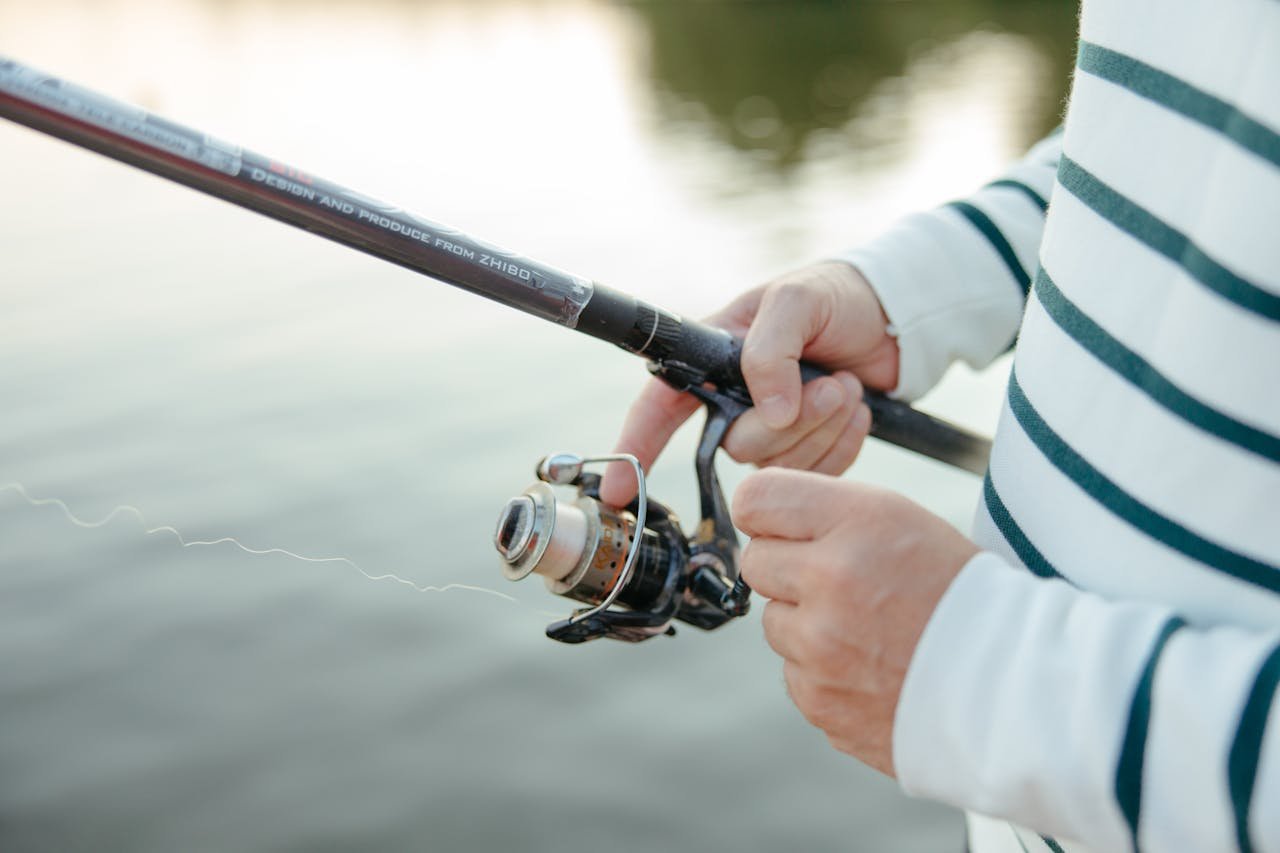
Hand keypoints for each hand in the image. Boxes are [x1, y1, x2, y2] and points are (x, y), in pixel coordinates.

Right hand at [600, 261, 898, 505]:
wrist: (895, 318)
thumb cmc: (836, 296)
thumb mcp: (796, 300)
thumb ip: (770, 351)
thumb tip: (769, 415)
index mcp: (713, 360)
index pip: (660, 408)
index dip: (637, 447)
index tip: (619, 489)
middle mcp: (734, 400)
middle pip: (737, 446)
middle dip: (792, 421)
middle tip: (832, 384)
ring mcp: (772, 430)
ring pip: (778, 465)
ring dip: (825, 426)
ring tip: (847, 388)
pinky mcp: (807, 451)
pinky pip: (815, 475)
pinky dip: (844, 444)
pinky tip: (857, 409)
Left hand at [734, 468, 978, 776]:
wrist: (1015, 686)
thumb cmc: (960, 594)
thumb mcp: (903, 520)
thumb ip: (826, 512)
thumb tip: (758, 515)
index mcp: (857, 521)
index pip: (756, 498)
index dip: (766, 512)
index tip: (781, 525)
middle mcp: (830, 578)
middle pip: (755, 560)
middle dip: (788, 568)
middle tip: (839, 581)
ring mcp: (820, 645)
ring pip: (773, 621)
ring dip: (806, 624)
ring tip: (868, 629)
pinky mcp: (819, 699)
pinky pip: (794, 673)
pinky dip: (823, 672)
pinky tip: (872, 667)